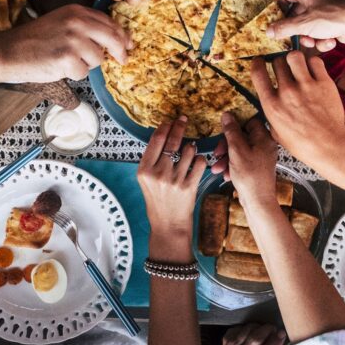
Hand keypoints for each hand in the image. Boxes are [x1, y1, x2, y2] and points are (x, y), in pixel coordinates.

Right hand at [4, 4, 129, 81]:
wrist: (9, 50)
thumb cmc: (34, 40)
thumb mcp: (61, 22)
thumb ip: (85, 27)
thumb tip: (114, 39)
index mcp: (77, 11)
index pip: (110, 22)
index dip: (122, 35)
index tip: (128, 44)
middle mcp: (78, 23)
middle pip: (113, 38)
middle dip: (120, 51)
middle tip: (122, 59)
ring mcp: (73, 40)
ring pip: (98, 59)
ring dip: (86, 64)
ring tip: (66, 60)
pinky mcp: (68, 59)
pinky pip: (84, 73)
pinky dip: (74, 74)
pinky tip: (59, 67)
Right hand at [137, 117, 207, 238]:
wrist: (168, 225)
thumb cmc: (157, 201)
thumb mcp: (146, 180)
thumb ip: (152, 160)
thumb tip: (162, 134)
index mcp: (144, 170)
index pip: (156, 140)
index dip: (165, 127)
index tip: (170, 121)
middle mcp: (158, 174)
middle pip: (172, 141)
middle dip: (179, 126)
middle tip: (184, 119)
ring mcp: (174, 180)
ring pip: (188, 150)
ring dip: (191, 147)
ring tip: (189, 152)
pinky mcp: (189, 187)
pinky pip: (199, 163)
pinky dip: (200, 159)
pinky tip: (196, 162)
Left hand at [211, 323, 287, 344]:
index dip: (274, 342)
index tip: (281, 334)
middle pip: (255, 340)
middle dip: (267, 330)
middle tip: (273, 328)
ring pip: (248, 330)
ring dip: (259, 326)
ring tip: (264, 330)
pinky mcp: (227, 338)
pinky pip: (241, 327)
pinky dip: (250, 326)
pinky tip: (253, 331)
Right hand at [212, 115, 278, 209]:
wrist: (257, 201)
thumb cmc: (250, 176)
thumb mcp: (236, 150)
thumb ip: (231, 131)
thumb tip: (227, 115)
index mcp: (264, 138)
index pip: (250, 121)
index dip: (236, 124)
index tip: (223, 129)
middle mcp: (265, 146)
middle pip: (242, 137)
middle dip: (226, 145)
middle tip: (217, 152)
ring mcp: (261, 157)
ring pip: (239, 150)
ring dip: (226, 158)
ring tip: (217, 168)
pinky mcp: (256, 167)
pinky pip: (241, 160)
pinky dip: (232, 166)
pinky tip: (225, 175)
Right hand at [251, 53, 344, 163]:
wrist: (328, 146)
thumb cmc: (302, 143)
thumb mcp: (276, 132)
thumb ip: (270, 114)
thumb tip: (268, 102)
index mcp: (272, 105)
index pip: (258, 73)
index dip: (257, 63)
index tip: (259, 61)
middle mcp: (287, 93)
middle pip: (277, 62)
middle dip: (279, 63)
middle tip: (284, 68)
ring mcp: (306, 86)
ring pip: (294, 56)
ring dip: (295, 59)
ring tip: (298, 66)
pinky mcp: (324, 83)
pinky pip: (315, 61)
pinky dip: (313, 63)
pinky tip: (313, 71)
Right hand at [268, 0, 344, 52]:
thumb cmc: (334, 16)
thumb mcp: (304, 24)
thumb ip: (284, 28)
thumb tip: (268, 31)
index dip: (277, 8)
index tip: (273, 21)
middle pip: (295, 15)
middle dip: (295, 30)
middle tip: (291, 39)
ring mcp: (324, 11)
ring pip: (307, 27)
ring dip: (310, 38)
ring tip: (314, 41)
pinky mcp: (332, 22)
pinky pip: (320, 32)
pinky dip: (323, 39)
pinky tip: (330, 41)